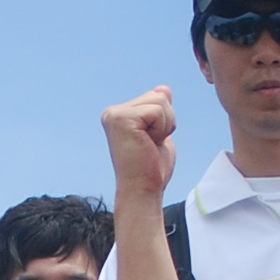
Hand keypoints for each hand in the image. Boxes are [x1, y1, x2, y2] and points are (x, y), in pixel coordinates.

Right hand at [100, 88, 177, 202]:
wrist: (143, 190)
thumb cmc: (151, 169)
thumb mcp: (158, 134)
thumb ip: (158, 112)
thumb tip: (163, 89)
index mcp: (120, 115)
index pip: (156, 97)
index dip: (164, 121)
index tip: (150, 143)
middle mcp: (113, 112)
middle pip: (159, 95)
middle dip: (165, 121)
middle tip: (150, 144)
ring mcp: (115, 115)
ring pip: (160, 100)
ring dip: (164, 125)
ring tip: (149, 144)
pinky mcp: (122, 119)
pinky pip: (158, 110)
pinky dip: (161, 128)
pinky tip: (148, 143)